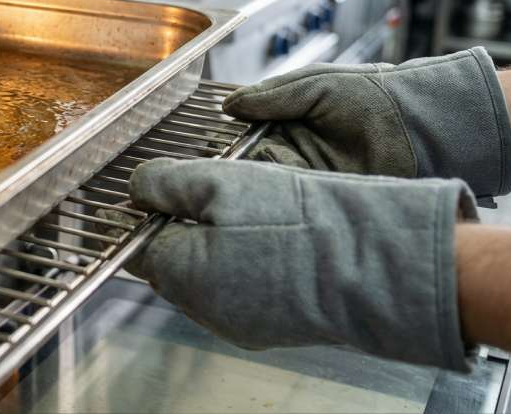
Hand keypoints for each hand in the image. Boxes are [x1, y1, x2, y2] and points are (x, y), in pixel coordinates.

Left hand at [124, 158, 477, 369]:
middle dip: (183, 228)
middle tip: (213, 193)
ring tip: (251, 212)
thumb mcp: (218, 181)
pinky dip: (247, 265)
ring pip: (208, 277)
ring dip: (216, 246)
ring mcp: (240, 324)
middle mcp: (204, 309)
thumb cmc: (296, 220)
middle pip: (172, 262)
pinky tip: (273, 238)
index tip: (161, 189)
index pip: (138, 246)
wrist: (372, 262)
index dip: (147, 213)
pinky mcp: (273, 328)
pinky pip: (243, 291)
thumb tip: (137, 187)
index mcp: (180, 274)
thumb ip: (165, 183)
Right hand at [223, 47, 510, 197]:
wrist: (421, 126)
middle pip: (251, 155)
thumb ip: (273, 95)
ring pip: (266, 175)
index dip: (229, 134)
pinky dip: (278, 191)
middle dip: (235, 160)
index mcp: (291, 113)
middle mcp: (296, 142)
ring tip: (242, 177)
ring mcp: (308, 169)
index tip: (210, 140)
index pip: (247, 126)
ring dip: (255, 176)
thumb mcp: (318, 85)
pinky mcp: (323, 191)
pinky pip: (290, 192)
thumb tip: (228, 106)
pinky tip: (268, 188)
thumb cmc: (374, 94)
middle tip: (217, 165)